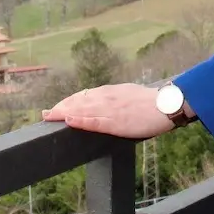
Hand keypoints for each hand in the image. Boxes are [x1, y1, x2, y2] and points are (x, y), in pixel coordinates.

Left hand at [42, 83, 172, 138]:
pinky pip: (94, 120)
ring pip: (82, 109)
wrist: (168, 105)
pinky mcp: (116, 121)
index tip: (58, 107)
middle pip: (79, 101)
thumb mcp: (131, 94)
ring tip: (48, 116)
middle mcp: (108, 98)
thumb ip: (117, 98)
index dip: (69, 101)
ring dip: (63, 112)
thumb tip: (106, 102)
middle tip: (45, 114)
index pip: (85, 96)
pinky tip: (68, 120)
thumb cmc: (153, 102)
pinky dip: (80, 119)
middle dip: (60, 107)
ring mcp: (111, 109)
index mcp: (112, 92)